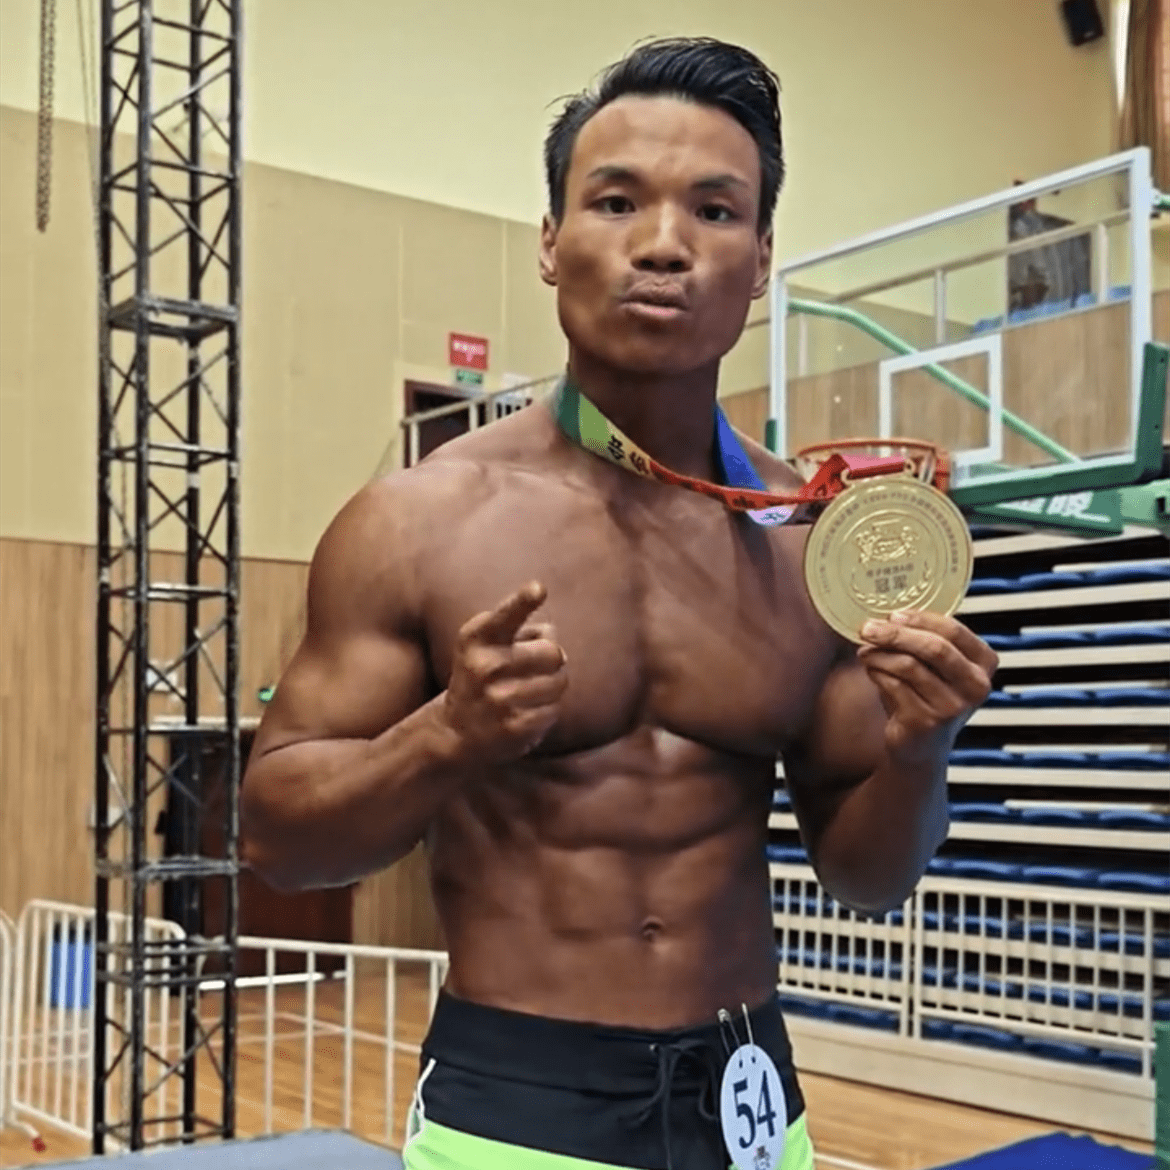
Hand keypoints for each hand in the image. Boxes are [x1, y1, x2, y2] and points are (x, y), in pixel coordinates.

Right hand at [442, 582, 567, 762]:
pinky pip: (554, 710)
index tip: (539, 589)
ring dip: (553, 686)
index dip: (523, 601)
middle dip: (553, 659)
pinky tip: (526, 713)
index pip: (505, 616)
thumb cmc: (484, 673)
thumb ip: (523, 630)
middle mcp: (483, 666)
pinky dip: (547, 711)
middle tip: (537, 667)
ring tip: (531, 690)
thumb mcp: (488, 643)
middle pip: (553, 652)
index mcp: (477, 636)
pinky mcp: (511, 727)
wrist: (455, 729)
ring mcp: (496, 698)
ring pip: (559, 682)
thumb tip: (557, 646)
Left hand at [857, 611, 997, 763]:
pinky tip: (871, 670)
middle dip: (895, 634)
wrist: (920, 745)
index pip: (953, 631)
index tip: (893, 613)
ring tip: (865, 651)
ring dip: (879, 654)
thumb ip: (923, 639)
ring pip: (909, 666)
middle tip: (868, 628)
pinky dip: (876, 673)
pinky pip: (893, 685)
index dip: (920, 618)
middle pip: (933, 648)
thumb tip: (888, 613)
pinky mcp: (927, 722)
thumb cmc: (925, 695)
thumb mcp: (934, 665)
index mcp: (984, 664)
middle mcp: (975, 686)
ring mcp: (952, 707)